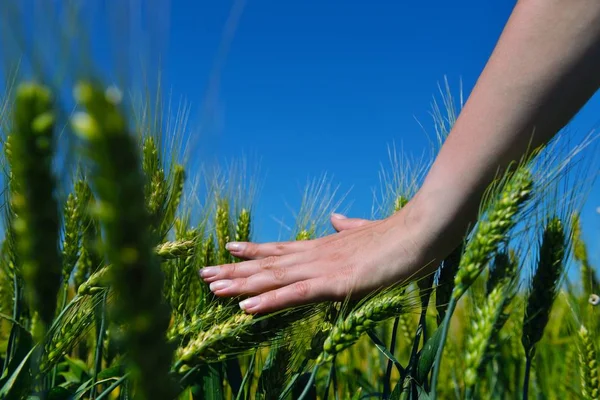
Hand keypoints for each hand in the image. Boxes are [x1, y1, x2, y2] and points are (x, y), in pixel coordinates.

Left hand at [199, 204, 439, 313]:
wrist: (421, 230)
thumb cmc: (398, 235)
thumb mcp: (367, 232)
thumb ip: (349, 226)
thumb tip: (335, 217)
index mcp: (323, 247)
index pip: (280, 250)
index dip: (253, 252)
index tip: (228, 250)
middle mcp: (315, 255)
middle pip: (267, 264)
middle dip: (234, 270)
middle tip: (203, 273)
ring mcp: (322, 268)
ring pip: (273, 278)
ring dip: (241, 285)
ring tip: (211, 288)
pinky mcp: (335, 283)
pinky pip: (295, 295)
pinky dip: (268, 301)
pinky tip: (246, 308)